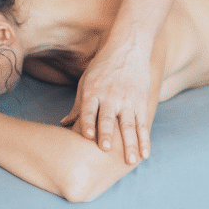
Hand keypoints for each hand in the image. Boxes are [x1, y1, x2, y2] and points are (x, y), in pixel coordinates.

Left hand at [61, 43, 150, 164]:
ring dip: (131, 144)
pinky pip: (143, 123)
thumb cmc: (102, 68)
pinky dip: (145, 139)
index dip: (88, 122)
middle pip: (109, 118)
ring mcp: (128, 99)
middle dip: (108, 133)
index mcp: (93, 91)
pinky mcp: (141, 101)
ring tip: (132, 161)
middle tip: (107, 149)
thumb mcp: (86, 82)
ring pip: (129, 124)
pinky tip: (145, 153)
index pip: (89, 109)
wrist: (128, 48)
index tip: (88, 135)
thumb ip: (78, 106)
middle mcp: (110, 96)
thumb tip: (63, 125)